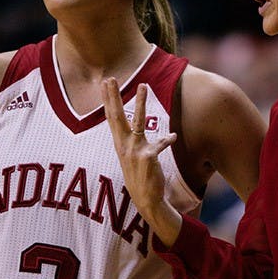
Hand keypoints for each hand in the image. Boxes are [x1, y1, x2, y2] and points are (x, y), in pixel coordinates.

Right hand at [101, 79, 175, 211]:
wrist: (146, 199)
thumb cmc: (140, 176)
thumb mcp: (133, 156)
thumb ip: (138, 141)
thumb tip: (151, 130)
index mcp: (119, 144)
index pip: (111, 118)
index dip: (107, 100)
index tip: (104, 84)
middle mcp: (124, 145)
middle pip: (117, 116)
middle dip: (113, 96)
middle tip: (110, 78)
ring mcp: (135, 151)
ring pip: (138, 122)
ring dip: (141, 102)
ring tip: (143, 85)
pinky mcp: (147, 157)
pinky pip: (160, 144)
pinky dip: (167, 140)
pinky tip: (173, 136)